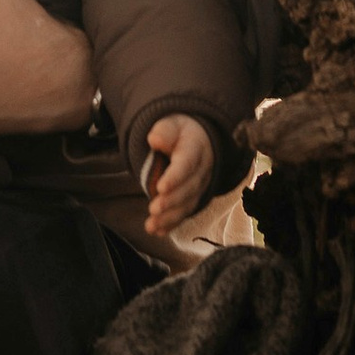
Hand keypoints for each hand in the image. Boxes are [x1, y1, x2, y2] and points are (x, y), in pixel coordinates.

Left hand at [142, 114, 215, 238]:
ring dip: (169, 218)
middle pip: (188, 189)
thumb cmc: (180, 132)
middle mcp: (202, 171)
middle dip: (171, 202)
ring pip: (187, 206)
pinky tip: (157, 231)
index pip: (187, 164)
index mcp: (196, 148)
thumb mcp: (172, 123)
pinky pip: (184, 214)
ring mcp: (199, 188)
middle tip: (154, 209)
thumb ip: (164, 131)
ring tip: (152, 225)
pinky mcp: (193, 199)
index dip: (175, 178)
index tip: (161, 187)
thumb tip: (154, 140)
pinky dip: (171, 224)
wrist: (198, 140)